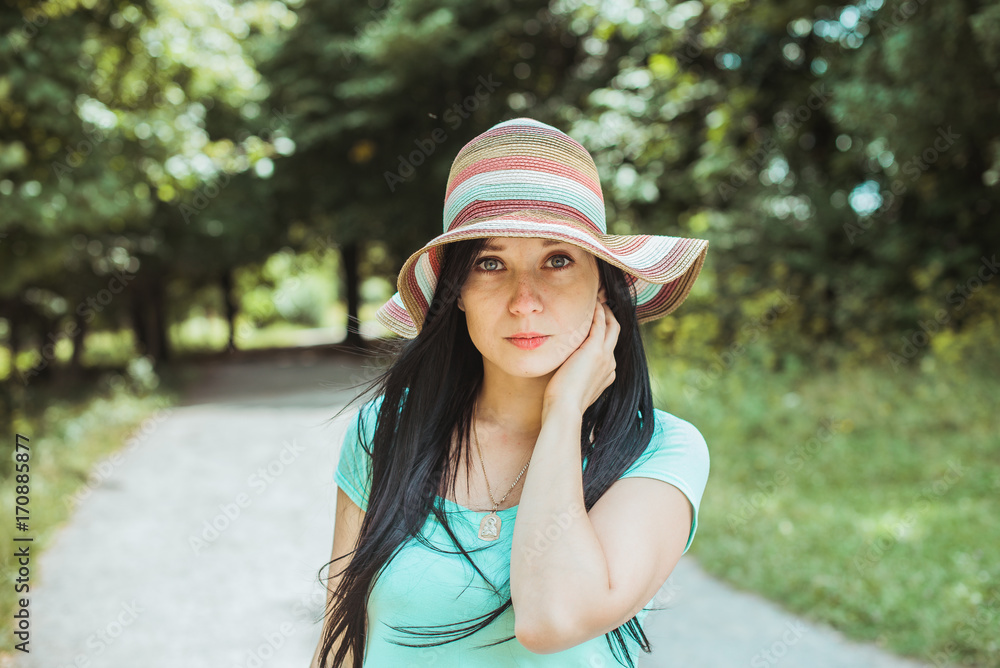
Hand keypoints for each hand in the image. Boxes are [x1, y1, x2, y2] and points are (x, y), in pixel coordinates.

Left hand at [542, 299, 619, 416]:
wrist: (565, 409)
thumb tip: (562, 371)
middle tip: (600, 303)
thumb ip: (572, 375)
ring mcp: (605, 356)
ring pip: (611, 326)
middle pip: (614, 334)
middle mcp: (610, 364)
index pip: (609, 347)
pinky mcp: (595, 350)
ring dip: (604, 311)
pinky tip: (590, 303)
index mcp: (606, 374)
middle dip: (609, 317)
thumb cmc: (561, 403)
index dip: (603, 333)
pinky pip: (600, 324)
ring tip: (596, 299)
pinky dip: (597, 312)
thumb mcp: (571, 386)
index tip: (594, 323)